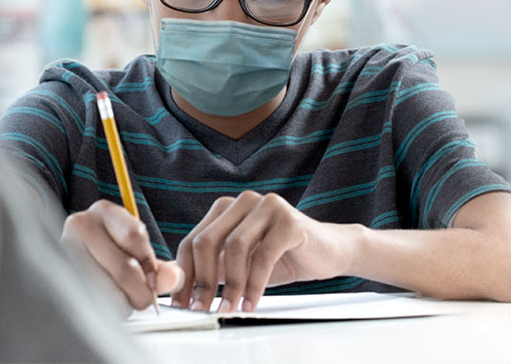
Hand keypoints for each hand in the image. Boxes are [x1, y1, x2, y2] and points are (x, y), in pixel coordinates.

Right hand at [61, 199, 183, 309]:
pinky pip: (90, 301)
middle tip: (144, 300)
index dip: (150, 265)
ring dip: (122, 303)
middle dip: (141, 291)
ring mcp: (63, 249)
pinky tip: (105, 302)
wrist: (76, 257)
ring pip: (107, 289)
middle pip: (124, 268)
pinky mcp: (58, 274)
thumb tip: (173, 278)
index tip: (155, 281)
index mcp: (104, 211)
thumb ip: (159, 267)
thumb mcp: (137, 252)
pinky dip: (105, 309)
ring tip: (122, 299)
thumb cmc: (111, 253)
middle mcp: (80, 225)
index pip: (135, 236)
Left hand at [173, 191, 358, 312]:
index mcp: (224, 209)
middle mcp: (242, 202)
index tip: (181, 303)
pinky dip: (254, 284)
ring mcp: (266, 206)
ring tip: (230, 309)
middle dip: (201, 280)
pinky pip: (263, 255)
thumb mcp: (239, 265)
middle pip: (207, 241)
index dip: (184, 275)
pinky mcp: (288, 220)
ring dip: (230, 285)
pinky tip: (250, 303)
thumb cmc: (282, 257)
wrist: (329, 251)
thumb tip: (183, 292)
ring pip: (234, 248)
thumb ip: (214, 269)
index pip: (192, 241)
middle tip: (201, 309)